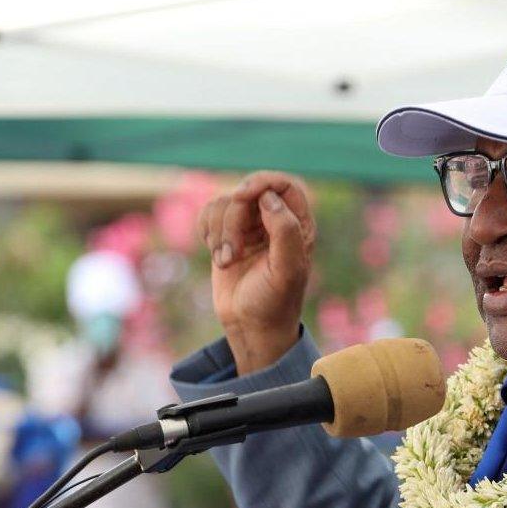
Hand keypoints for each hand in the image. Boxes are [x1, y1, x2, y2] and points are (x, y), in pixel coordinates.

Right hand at [197, 171, 315, 374]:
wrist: (250, 326)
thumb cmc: (274, 301)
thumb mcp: (287, 270)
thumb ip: (285, 231)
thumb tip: (269, 198)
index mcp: (299, 225)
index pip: (284, 184)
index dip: (261, 182)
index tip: (241, 195)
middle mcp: (275, 220)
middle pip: (247, 192)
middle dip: (233, 219)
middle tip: (232, 254)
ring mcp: (249, 226)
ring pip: (224, 202)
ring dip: (218, 232)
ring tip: (226, 262)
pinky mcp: (227, 234)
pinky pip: (209, 213)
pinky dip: (207, 232)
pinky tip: (218, 256)